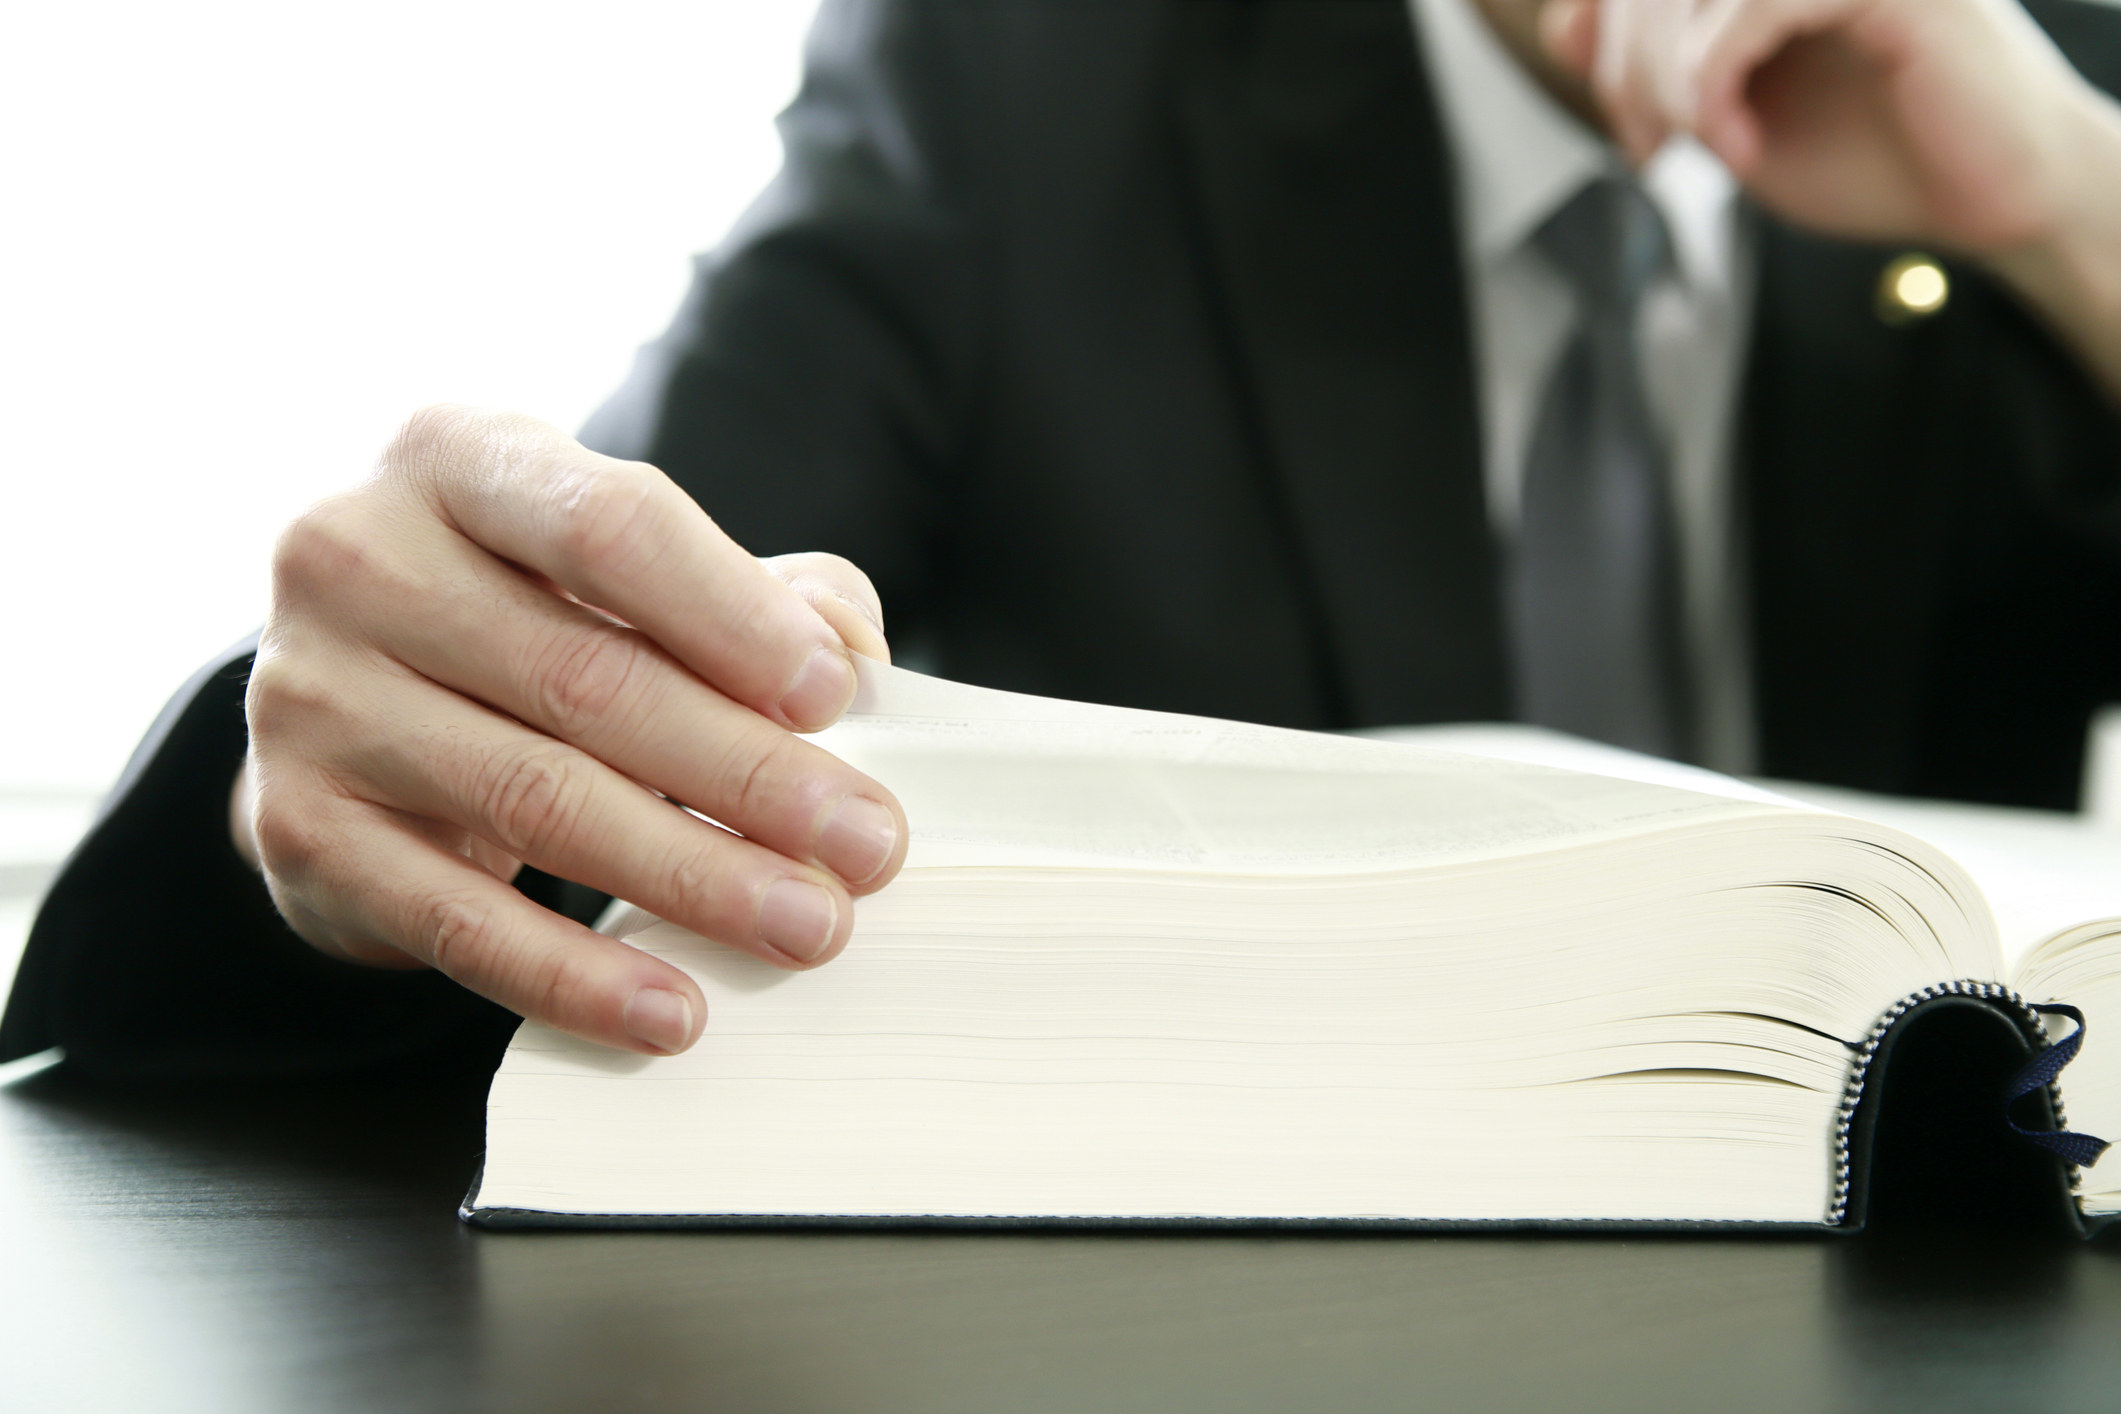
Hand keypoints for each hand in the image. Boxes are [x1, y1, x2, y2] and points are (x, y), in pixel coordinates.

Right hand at [231, 406, 907, 1055]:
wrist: (354, 691)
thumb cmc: (533, 611)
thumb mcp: (635, 566)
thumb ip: (760, 590)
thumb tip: (851, 653)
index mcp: (455, 458)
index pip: (608, 526)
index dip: (731, 615)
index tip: (836, 696)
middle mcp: (357, 560)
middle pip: (586, 680)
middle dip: (749, 774)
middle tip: (865, 845)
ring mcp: (312, 698)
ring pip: (535, 800)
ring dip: (692, 876)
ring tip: (807, 924)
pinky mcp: (298, 829)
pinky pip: (457, 922)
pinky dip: (575, 977)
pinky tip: (673, 1010)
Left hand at [1539, 0, 2120, 396]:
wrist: (1994, 200)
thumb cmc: (1878, 159)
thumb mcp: (1730, 119)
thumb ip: (1655, 70)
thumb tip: (1567, 22)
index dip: (1598, 31)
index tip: (1632, 123)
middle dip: (1623, 68)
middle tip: (1651, 147)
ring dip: (1662, 77)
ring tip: (1694, 145)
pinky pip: (1751, 3)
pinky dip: (1714, 82)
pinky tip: (1735, 143)